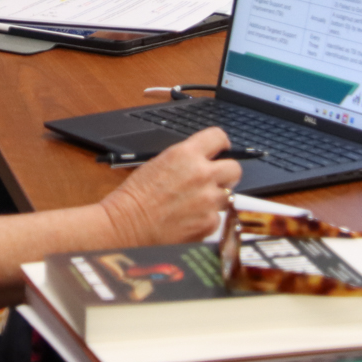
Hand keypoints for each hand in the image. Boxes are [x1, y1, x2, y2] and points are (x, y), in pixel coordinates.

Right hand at [98, 128, 242, 246]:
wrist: (127, 225)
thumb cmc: (135, 196)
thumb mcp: (159, 163)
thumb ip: (186, 160)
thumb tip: (202, 161)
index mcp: (186, 154)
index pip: (219, 137)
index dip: (221, 143)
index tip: (221, 149)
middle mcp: (202, 174)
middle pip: (234, 168)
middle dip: (226, 173)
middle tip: (214, 180)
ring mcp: (208, 200)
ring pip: (229, 194)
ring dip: (217, 197)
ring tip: (198, 203)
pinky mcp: (209, 223)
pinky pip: (218, 217)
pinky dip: (207, 219)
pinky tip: (190, 220)